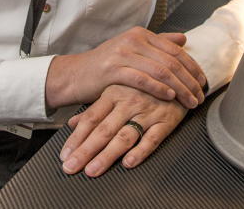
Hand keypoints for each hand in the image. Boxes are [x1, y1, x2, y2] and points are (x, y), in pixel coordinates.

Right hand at [45, 27, 205, 109]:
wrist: (76, 75)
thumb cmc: (106, 66)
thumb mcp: (133, 51)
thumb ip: (158, 44)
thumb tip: (183, 38)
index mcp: (141, 34)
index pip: (175, 50)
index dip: (192, 67)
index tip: (203, 82)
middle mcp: (134, 39)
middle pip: (171, 61)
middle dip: (189, 80)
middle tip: (200, 96)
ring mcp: (123, 53)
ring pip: (161, 70)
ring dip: (179, 88)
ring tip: (189, 101)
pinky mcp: (114, 69)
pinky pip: (143, 79)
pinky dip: (159, 88)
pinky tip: (169, 96)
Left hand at [59, 85, 187, 176]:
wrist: (178, 73)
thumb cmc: (144, 85)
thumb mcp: (116, 90)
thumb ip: (95, 109)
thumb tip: (73, 124)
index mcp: (113, 93)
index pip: (91, 118)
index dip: (76, 137)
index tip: (65, 155)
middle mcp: (128, 103)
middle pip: (104, 130)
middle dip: (86, 150)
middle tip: (71, 167)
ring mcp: (147, 112)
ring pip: (125, 136)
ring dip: (107, 155)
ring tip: (93, 170)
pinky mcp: (166, 121)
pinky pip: (153, 138)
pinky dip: (141, 151)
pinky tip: (128, 162)